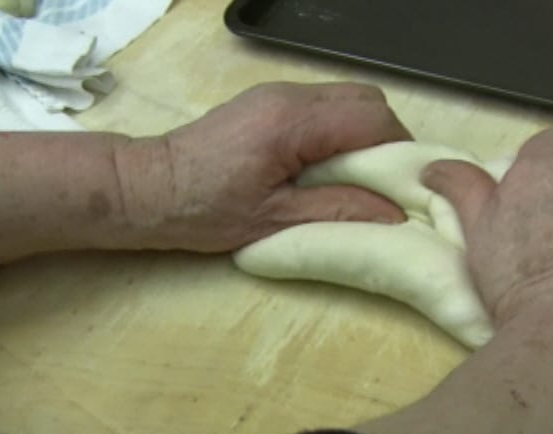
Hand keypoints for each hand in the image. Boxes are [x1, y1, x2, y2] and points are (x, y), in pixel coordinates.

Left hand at [119, 82, 410, 251]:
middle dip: (386, 138)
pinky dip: (340, 131)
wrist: (149, 188)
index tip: (403, 186)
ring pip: (347, 98)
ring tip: (356, 177)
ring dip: (363, 134)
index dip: (399, 151)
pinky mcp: (269, 102)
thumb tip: (394, 214)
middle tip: (382, 182)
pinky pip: (324, 105)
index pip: (373, 119)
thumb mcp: (275, 220)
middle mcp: (290, 97)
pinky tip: (328, 166)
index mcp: (293, 123)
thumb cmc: (205, 209)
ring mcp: (278, 94)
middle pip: (367, 99)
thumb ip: (339, 210)